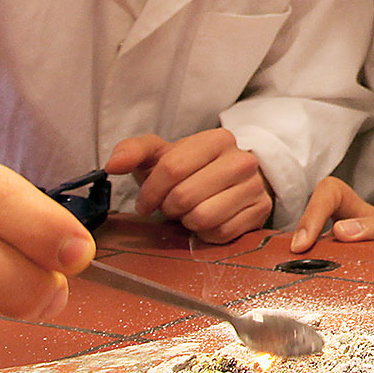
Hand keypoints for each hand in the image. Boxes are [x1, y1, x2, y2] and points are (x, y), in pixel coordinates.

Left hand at [105, 129, 271, 243]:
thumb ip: (132, 151)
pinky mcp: (261, 212)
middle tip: (171, 207)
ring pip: (203, 217)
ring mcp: (254, 187)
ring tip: (189, 212)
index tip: (145, 203)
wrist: (231, 182)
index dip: (150, 192)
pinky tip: (207, 221)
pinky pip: (220, 234)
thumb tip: (113, 165)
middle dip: (169, 208)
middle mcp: (242, 160)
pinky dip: (206, 233)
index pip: (172, 168)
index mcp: (217, 139)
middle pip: (185, 196)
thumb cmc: (189, 170)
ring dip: (187, 221)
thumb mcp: (161, 155)